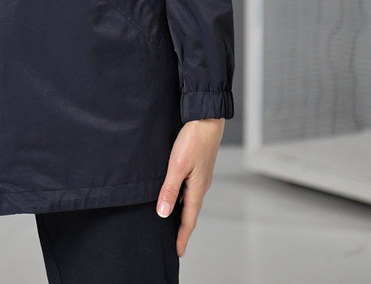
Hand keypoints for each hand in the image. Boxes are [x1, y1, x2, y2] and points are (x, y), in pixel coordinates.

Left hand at [156, 117, 223, 256]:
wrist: (206, 117)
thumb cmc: (193, 139)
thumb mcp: (177, 165)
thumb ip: (170, 189)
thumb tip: (164, 213)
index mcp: (197, 189)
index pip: (189, 220)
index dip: (182, 237)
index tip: (177, 252)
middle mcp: (201, 185)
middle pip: (190, 212)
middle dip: (182, 228)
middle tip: (174, 241)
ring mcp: (200, 175)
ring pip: (189, 200)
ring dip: (182, 212)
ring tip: (172, 221)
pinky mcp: (197, 165)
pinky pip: (189, 188)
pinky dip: (182, 197)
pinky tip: (174, 193)